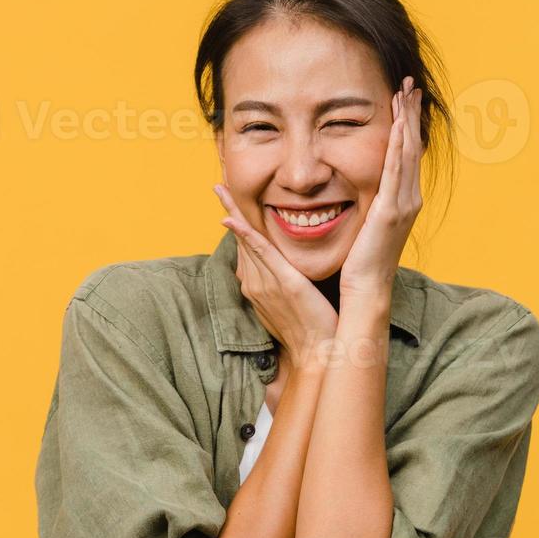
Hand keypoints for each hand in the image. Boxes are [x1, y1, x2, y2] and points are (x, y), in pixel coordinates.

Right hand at [215, 183, 337, 369]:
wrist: (320, 352)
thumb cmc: (311, 329)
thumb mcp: (293, 301)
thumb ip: (284, 282)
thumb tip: (285, 269)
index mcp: (258, 285)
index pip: (246, 247)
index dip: (236, 223)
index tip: (229, 202)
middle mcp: (255, 282)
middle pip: (239, 240)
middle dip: (228, 210)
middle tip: (218, 184)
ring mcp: (266, 283)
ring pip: (246, 241)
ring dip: (233, 213)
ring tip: (223, 190)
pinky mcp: (283, 283)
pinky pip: (261, 254)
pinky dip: (246, 235)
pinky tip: (234, 220)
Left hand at [339, 76, 423, 295]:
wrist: (364, 293)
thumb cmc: (358, 268)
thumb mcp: (364, 229)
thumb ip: (363, 209)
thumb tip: (352, 194)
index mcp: (400, 203)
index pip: (404, 157)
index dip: (406, 127)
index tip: (402, 101)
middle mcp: (408, 200)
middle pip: (411, 147)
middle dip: (411, 114)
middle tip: (410, 85)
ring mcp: (402, 205)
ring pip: (407, 152)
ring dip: (407, 120)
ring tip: (406, 92)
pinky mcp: (389, 211)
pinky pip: (395, 170)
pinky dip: (398, 144)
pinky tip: (399, 122)